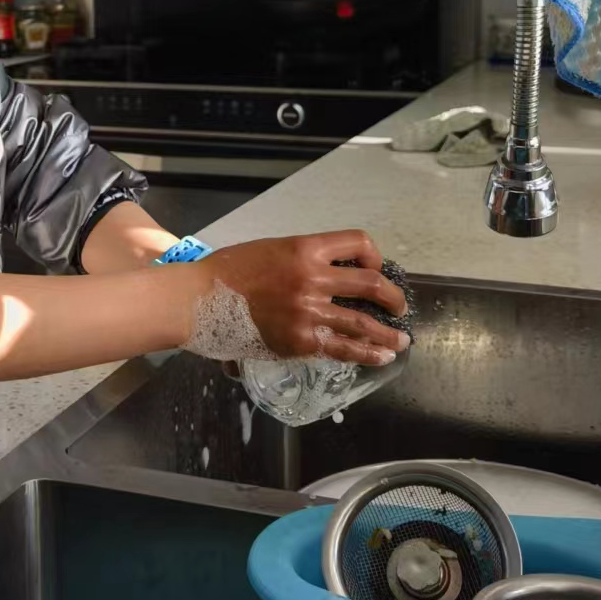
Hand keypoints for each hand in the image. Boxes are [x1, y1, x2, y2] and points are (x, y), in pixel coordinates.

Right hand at [200, 229, 406, 365]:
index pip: (357, 242)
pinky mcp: (301, 340)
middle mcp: (313, 276)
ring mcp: (309, 310)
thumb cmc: (229, 272)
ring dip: (388, 332)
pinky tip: (380, 357)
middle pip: (370, 283)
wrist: (200, 299)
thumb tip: (325, 274)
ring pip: (363, 321)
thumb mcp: (270, 250)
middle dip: (392, 297)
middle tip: (398, 307)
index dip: (374, 255)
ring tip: (400, 340)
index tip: (375, 268)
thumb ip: (301, 259)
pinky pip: (344, 347)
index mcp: (305, 248)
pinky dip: (368, 353)